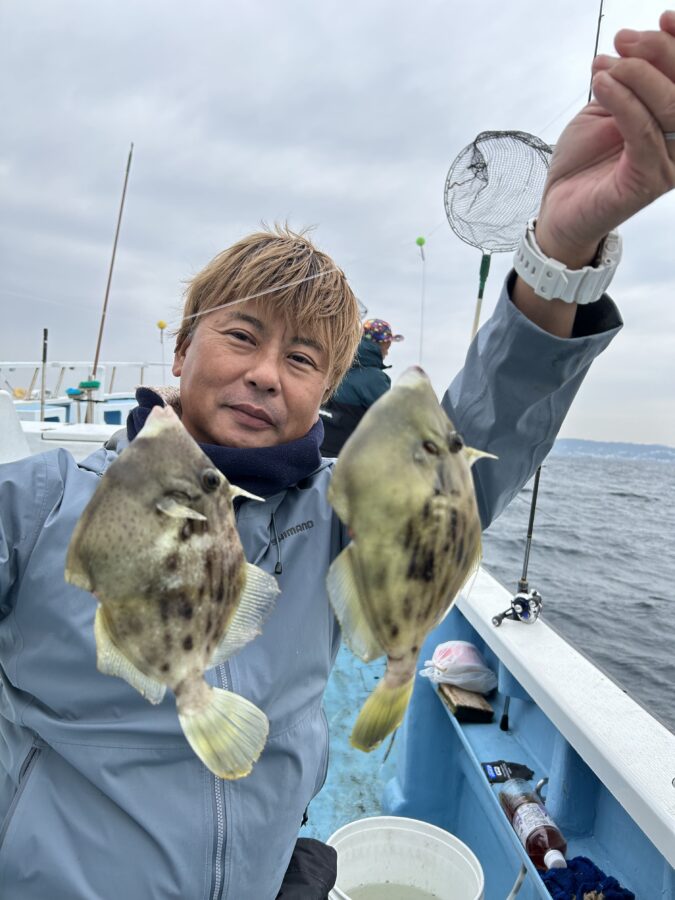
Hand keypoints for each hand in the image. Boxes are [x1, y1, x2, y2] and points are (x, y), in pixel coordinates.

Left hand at [535, 10, 674, 267]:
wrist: (559, 206)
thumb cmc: (583, 162)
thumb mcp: (605, 109)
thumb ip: (625, 82)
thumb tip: (634, 46)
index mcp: (674, 123)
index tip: (662, 18)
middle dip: (658, 52)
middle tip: (623, 40)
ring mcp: (668, 164)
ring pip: (671, 107)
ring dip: (637, 75)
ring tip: (603, 66)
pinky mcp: (646, 181)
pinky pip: (643, 134)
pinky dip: (623, 102)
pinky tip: (602, 84)